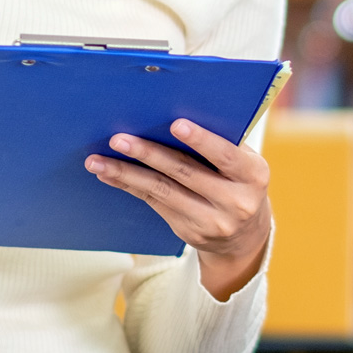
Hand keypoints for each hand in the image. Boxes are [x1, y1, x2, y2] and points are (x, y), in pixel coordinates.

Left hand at [85, 119, 271, 300]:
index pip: (226, 156)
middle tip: (120, 139)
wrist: (245, 238)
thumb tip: (175, 114)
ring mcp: (210, 221)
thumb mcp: (245, 165)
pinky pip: (154, 203)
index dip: (201, 140)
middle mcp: (235, 201)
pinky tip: (109, 174)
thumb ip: (223, 144)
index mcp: (253, 176)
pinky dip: (130, 186)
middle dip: (149, 154)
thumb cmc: (241, 183)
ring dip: (127, 173)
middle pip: (185, 173)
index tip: (175, 124)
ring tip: (99, 160)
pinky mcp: (188, 231)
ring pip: (162, 191)